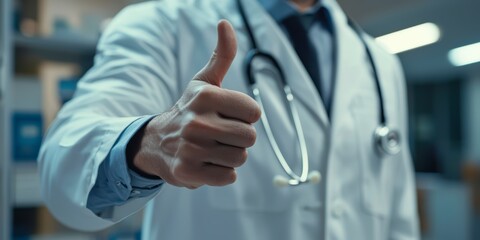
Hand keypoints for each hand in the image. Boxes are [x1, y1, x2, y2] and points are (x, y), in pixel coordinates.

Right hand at [128, 20, 260, 188]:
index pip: (254, 112)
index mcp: (205, 96)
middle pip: (250, 137)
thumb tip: (225, 23)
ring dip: (230, 155)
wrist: (157, 142)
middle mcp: (197, 121)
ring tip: (212, 148)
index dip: (245, 116)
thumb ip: (222, 54)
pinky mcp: (188, 172)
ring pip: (240, 158)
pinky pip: (228, 177)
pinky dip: (221, 173)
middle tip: (220, 134)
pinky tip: (206, 163)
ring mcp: (191, 148)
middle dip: (239, 138)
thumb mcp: (204, 81)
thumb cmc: (190, 109)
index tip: (228, 115)